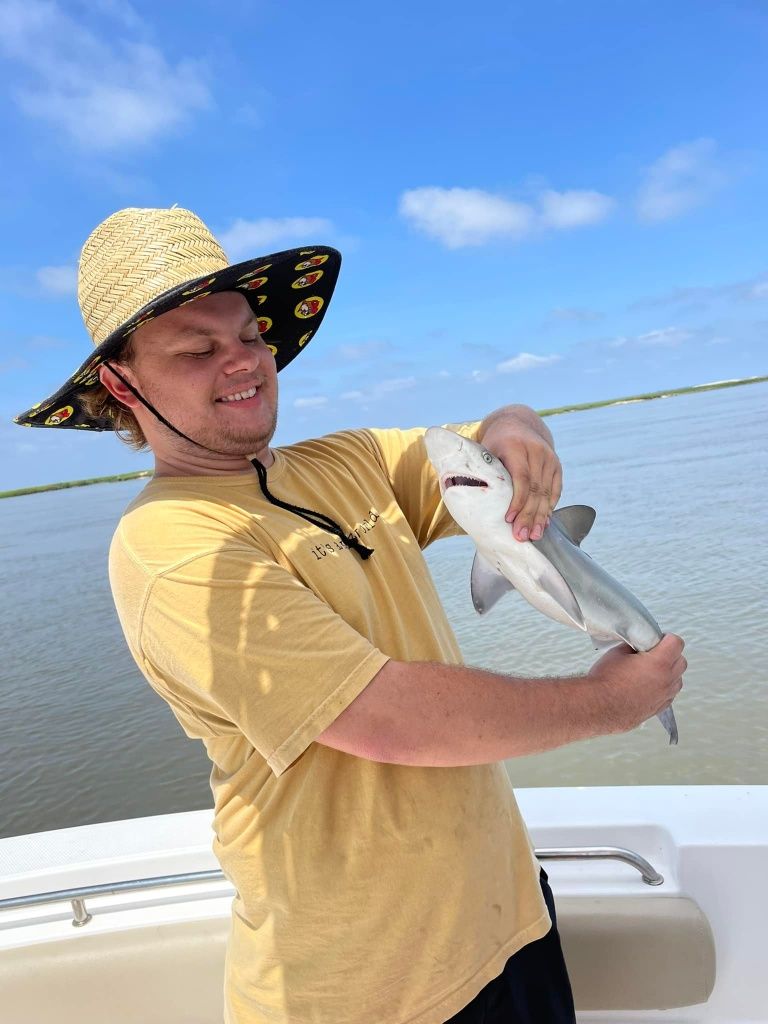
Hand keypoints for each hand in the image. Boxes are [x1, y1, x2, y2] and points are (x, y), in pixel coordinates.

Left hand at [481, 420, 561, 541]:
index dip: (517, 501)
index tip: (509, 520)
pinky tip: (544, 522)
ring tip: (535, 535)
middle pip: (535, 489)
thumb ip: (481, 473)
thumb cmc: (495, 443)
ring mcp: (549, 457)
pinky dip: (550, 507)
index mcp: (515, 446)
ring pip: (547, 492)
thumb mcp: (484, 451)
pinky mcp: (557, 465)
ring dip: (541, 516)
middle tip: (522, 536)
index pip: (521, 478)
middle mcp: (536, 451)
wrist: (517, 423)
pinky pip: (555, 490)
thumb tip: (469, 502)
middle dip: (529, 515)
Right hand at [587, 634, 686, 733]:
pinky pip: (669, 694)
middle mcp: (666, 680)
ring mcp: (664, 696)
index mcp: (659, 663)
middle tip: (654, 653)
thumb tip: (638, 647)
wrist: (597, 706)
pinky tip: (647, 685)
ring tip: (650, 671)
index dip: (666, 638)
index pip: (677, 643)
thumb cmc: (605, 680)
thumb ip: (633, 647)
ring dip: (669, 673)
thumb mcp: (617, 653)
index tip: (657, 640)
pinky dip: (663, 688)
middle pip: (681, 661)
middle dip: (671, 654)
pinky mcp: (658, 708)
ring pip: (678, 680)